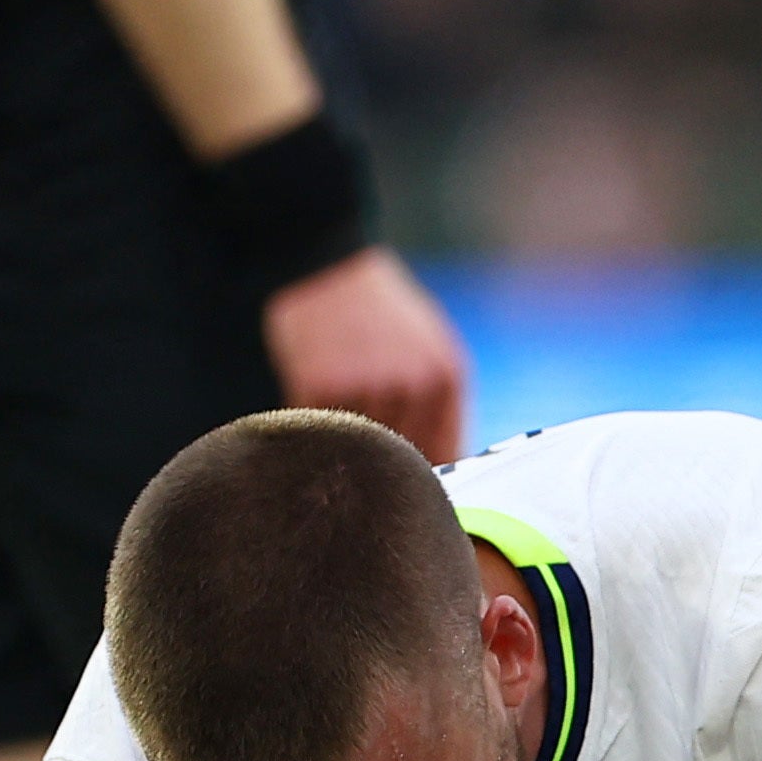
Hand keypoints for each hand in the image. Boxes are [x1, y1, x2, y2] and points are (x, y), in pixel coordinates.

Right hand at [263, 244, 469, 461]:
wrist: (326, 268)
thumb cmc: (380, 314)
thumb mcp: (430, 349)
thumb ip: (440, 406)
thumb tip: (446, 469)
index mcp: (445, 376)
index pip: (445, 453)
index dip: (427, 479)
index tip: (410, 493)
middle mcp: (411, 384)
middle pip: (401, 459)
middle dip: (384, 468)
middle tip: (367, 464)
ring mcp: (366, 385)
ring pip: (358, 448)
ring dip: (347, 445)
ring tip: (338, 417)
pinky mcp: (319, 385)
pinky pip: (320, 433)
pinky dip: (316, 431)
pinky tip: (316, 404)